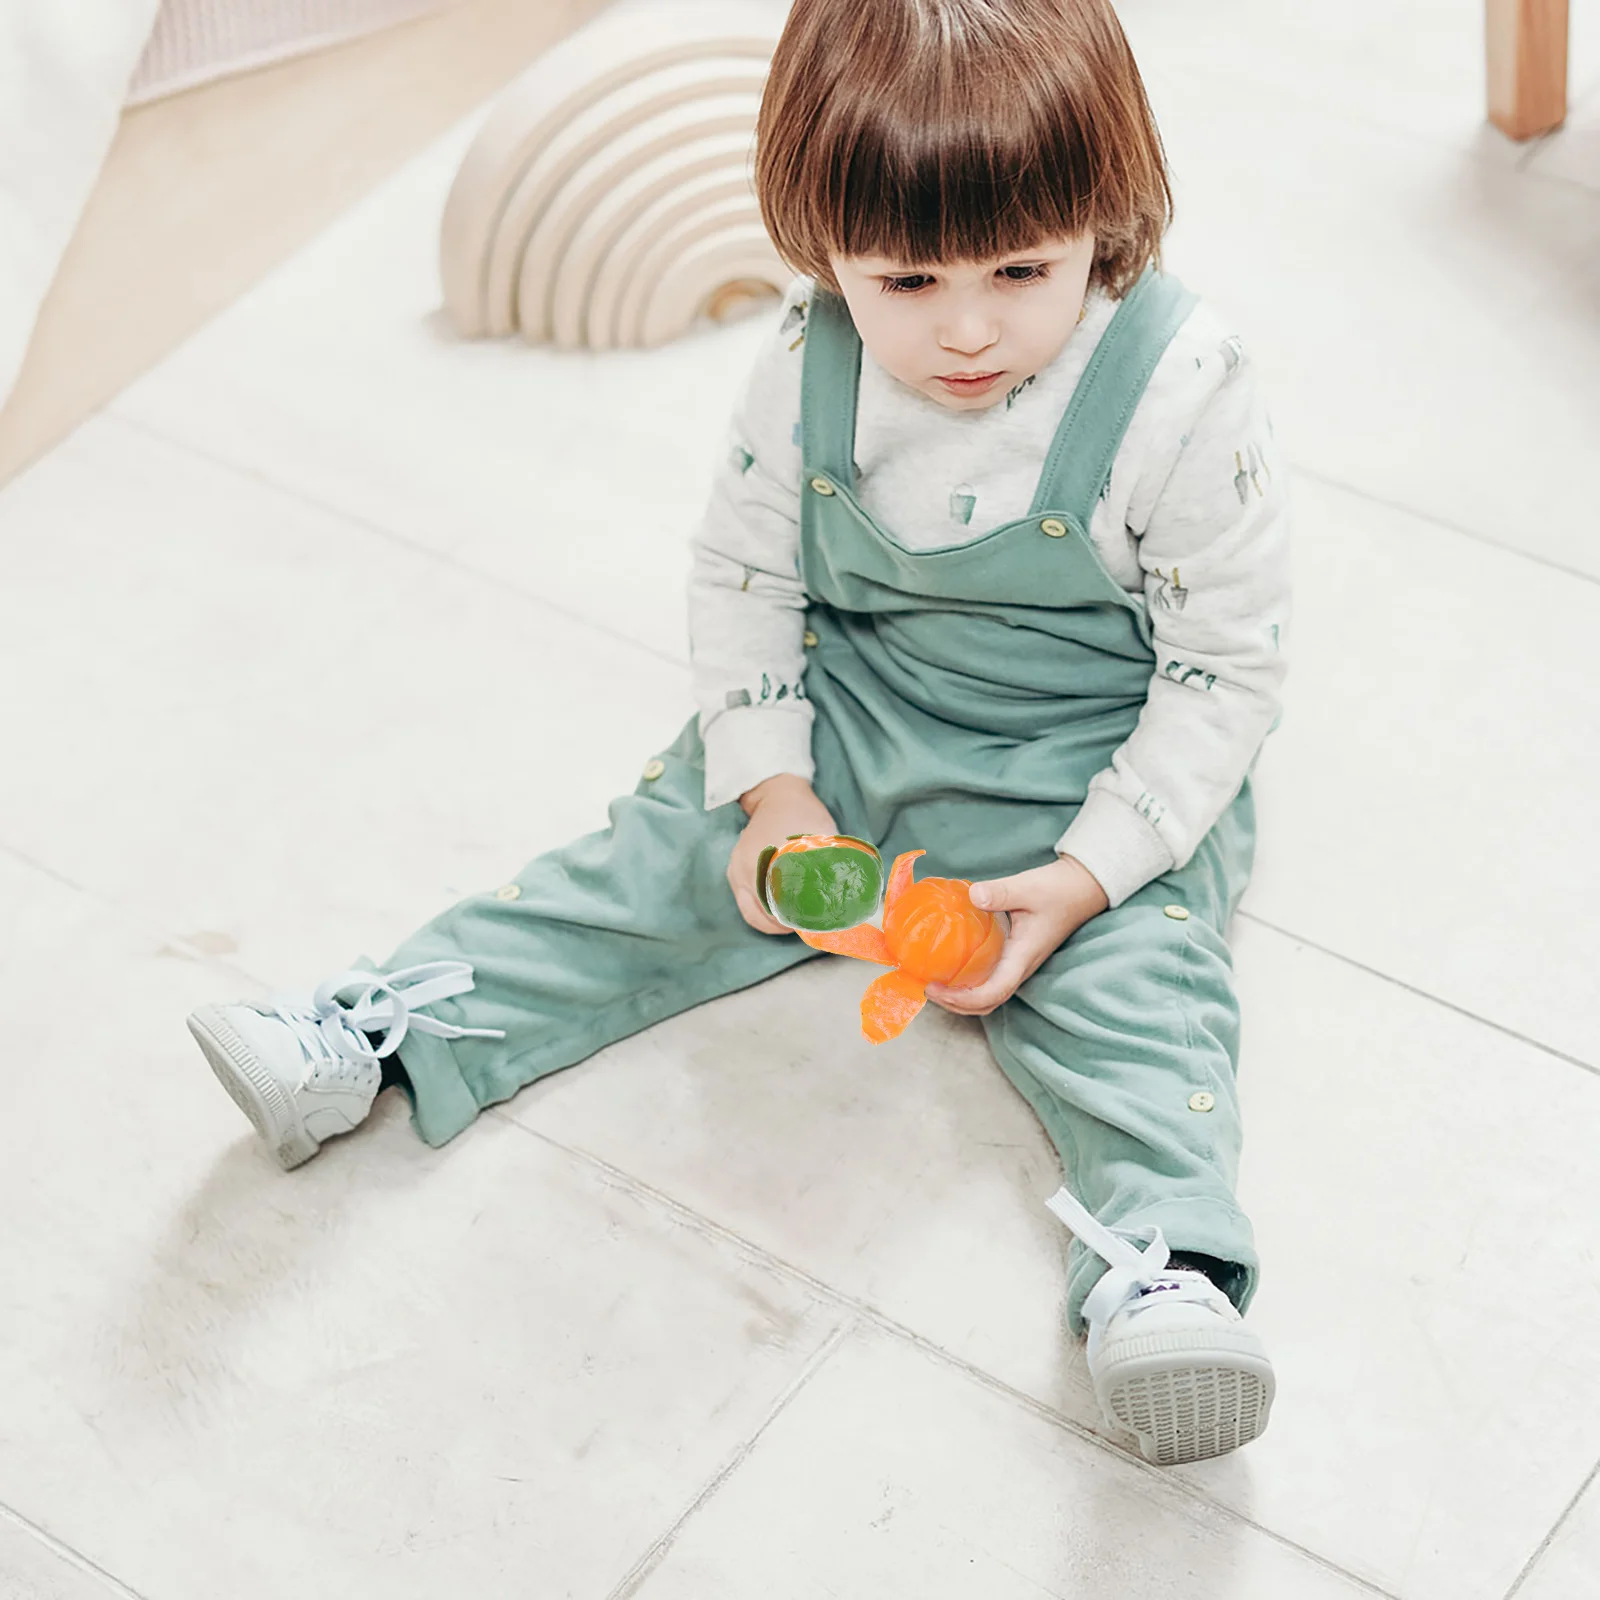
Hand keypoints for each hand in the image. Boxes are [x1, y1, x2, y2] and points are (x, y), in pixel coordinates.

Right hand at [727, 773, 839, 934]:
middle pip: (756, 914)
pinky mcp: (735, 868)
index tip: (805, 926)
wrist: (776, 792)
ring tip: (791, 922)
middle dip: (778, 925)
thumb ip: (833, 860)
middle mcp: (742, 869)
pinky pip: (745, 899)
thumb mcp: (821, 833)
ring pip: (749, 910)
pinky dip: (760, 908)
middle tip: (801, 927)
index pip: (768, 909)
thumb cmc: (801, 811)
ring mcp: (735, 869)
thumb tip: (855, 888)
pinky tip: (778, 910)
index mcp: (759, 862)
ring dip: (768, 920)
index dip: (787, 923)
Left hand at [924, 855, 1109, 1016]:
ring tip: (934, 982)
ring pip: (988, 995)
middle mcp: (1020, 967)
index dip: (962, 999)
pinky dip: (968, 982)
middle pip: (987, 1003)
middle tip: (926, 988)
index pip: (993, 993)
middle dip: (955, 1004)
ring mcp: (1018, 964)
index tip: (935, 987)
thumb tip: (972, 895)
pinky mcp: (1014, 956)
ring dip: (960, 997)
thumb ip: (1000, 892)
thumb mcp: (1028, 887)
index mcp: (1022, 957)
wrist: (1082, 888)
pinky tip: (950, 966)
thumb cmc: (1058, 889)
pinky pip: (989, 979)